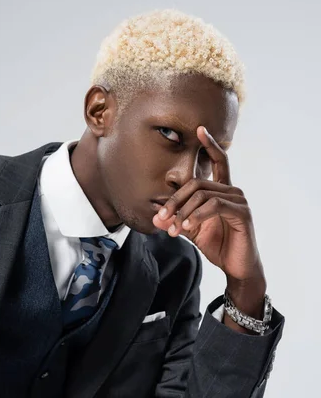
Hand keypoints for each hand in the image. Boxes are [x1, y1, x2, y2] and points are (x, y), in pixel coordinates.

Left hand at [153, 126, 265, 310]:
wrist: (236, 268)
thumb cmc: (218, 246)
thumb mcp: (191, 231)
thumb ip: (176, 220)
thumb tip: (155, 217)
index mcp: (223, 191)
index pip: (219, 162)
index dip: (210, 145)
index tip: (200, 129)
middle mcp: (233, 191)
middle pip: (197, 183)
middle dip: (174, 200)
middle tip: (161, 218)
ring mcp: (239, 201)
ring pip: (203, 195)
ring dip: (182, 212)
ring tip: (172, 229)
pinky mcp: (242, 213)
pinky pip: (214, 206)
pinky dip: (196, 216)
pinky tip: (186, 227)